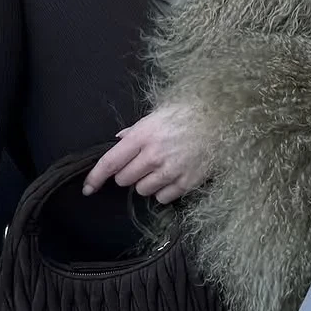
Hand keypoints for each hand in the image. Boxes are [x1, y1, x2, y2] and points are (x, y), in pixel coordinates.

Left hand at [81, 103, 209, 204]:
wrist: (223, 120)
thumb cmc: (189, 112)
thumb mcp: (158, 114)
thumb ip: (136, 130)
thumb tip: (119, 141)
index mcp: (143, 135)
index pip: (111, 162)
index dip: (96, 177)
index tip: (87, 188)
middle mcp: (153, 155)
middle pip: (124, 179)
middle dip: (128, 173)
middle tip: (142, 162)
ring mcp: (170, 171)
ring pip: (142, 190)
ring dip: (146, 182)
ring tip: (161, 167)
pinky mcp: (186, 183)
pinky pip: (162, 198)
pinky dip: (163, 191)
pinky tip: (173, 175)